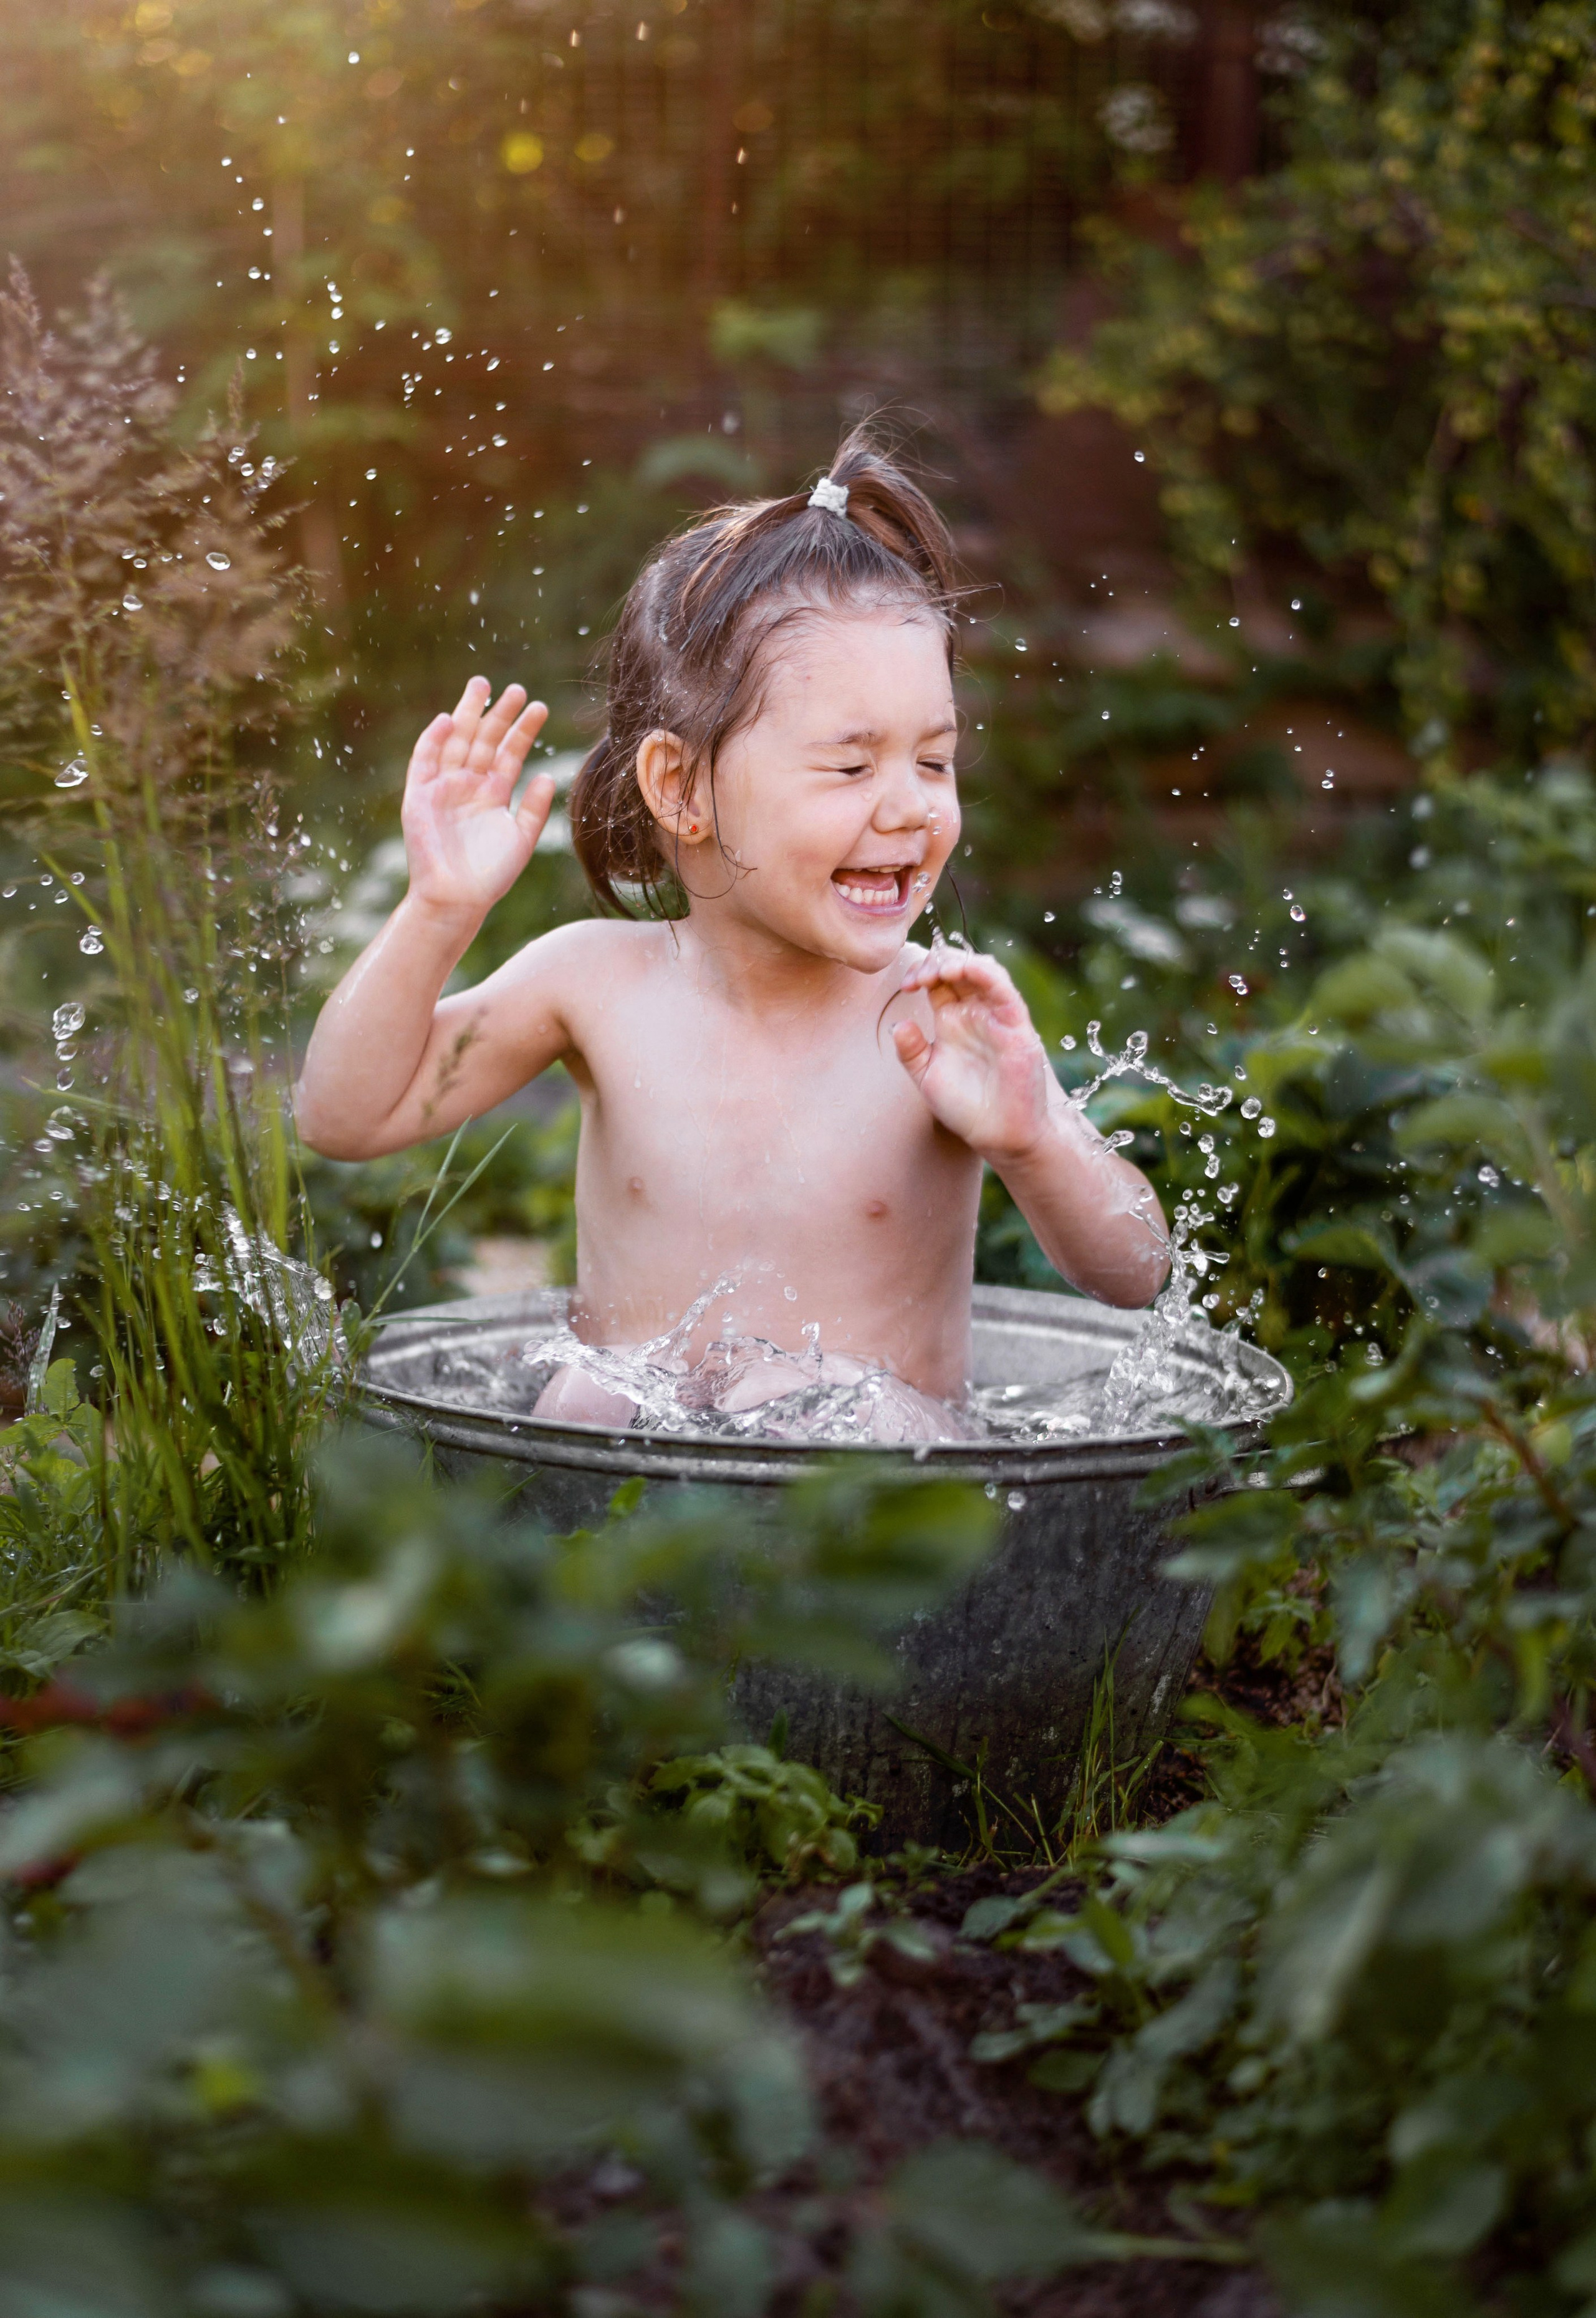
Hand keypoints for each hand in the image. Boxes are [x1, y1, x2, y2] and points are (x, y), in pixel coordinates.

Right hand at [400, 676, 553, 920]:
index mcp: (493, 793)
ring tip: (482, 686)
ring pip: (456, 742)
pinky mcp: (419, 797)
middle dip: (497, 713)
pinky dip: (433, 740)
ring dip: (468, 714)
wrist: (457, 899)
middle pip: (483, 740)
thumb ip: (533, 808)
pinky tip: (448, 719)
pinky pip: (424, 762)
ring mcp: (443, 788)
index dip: (523, 729)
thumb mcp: (521, 839)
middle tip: (514, 686)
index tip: (539, 706)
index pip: (510, 753)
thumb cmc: (490, 875)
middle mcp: (468, 785)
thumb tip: (547, 777)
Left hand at [892, 947, 1052, 1162]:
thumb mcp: (927, 1077)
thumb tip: (898, 1025)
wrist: (998, 1134)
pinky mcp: (1017, 1026)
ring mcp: (997, 1016)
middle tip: (919, 976)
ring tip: (938, 971)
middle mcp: (975, 1013)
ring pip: (983, 971)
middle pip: (959, 968)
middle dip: (937, 962)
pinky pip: (1004, 990)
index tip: (905, 984)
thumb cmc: (965, 1107)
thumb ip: (911, 1052)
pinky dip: (985, 973)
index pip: (938, 980)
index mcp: (953, 1019)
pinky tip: (964, 971)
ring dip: (960, 962)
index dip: (922, 971)